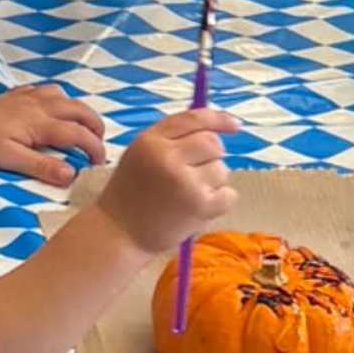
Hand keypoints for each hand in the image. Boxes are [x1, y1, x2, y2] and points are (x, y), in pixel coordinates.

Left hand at [0, 78, 109, 190]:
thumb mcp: (10, 160)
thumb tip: (72, 175)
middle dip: (95, 125)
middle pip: (79, 110)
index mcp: (41, 123)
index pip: (79, 134)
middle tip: (99, 143)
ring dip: (78, 110)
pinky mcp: (15, 95)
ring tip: (81, 126)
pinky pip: (45, 91)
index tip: (99, 163)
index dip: (94, 148)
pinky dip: (57, 99)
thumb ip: (42, 167)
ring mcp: (28, 97)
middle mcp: (40, 106)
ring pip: (64, 96)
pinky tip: (51, 109)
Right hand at [100, 107, 240, 252]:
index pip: (193, 119)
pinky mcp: (200, 206)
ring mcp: (186, 182)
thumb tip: (215, 128)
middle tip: (195, 172)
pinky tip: (197, 208)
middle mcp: (168, 158)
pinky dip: (219, 201)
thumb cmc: (131, 194)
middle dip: (211, 156)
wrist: (119, 233)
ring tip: (187, 194)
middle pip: (213, 143)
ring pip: (221, 169)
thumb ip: (171, 138)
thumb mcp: (141, 154)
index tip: (234, 125)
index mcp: (151, 141)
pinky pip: (229, 194)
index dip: (218, 119)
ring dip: (212, 181)